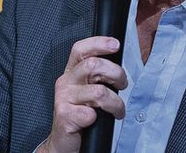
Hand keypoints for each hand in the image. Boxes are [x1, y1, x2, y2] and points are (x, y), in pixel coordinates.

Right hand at [40, 36, 127, 152]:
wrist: (63, 141)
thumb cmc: (80, 113)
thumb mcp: (88, 89)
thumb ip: (98, 75)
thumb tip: (119, 66)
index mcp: (72, 72)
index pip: (81, 49)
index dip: (99, 43)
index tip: (115, 45)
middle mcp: (66, 82)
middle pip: (94, 65)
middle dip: (116, 74)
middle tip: (122, 85)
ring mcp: (63, 99)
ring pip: (99, 92)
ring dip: (115, 103)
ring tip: (117, 110)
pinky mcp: (64, 116)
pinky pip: (89, 113)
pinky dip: (98, 118)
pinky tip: (96, 120)